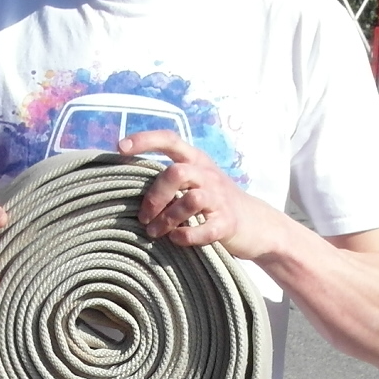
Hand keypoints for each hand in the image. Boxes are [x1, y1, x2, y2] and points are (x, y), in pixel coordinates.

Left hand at [124, 133, 283, 259]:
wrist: (257, 225)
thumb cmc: (214, 203)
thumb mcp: (197, 181)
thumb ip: (170, 179)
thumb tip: (127, 185)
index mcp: (197, 161)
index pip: (171, 140)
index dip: (145, 140)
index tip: (120, 147)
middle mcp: (208, 175)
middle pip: (176, 173)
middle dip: (155, 196)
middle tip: (144, 217)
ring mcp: (220, 199)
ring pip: (190, 200)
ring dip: (166, 219)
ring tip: (155, 232)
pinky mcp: (228, 224)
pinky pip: (204, 229)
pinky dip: (185, 236)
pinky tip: (177, 239)